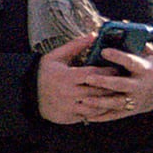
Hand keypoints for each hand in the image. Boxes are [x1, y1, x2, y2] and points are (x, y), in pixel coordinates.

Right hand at [37, 36, 152, 126]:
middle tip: (123, 81)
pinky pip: (90, 115)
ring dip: (109, 100)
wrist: (29, 95)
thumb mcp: (55, 56)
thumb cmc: (45, 73)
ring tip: (118, 93)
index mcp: (66, 77)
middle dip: (112, 86)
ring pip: (97, 104)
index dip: (107, 71)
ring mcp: (69, 107)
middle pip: (98, 90)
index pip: (94, 74)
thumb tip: (93, 35)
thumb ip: (75, 45)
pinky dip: (100, 110)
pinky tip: (107, 105)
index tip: (116, 68)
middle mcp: (68, 93)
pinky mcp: (70, 117)